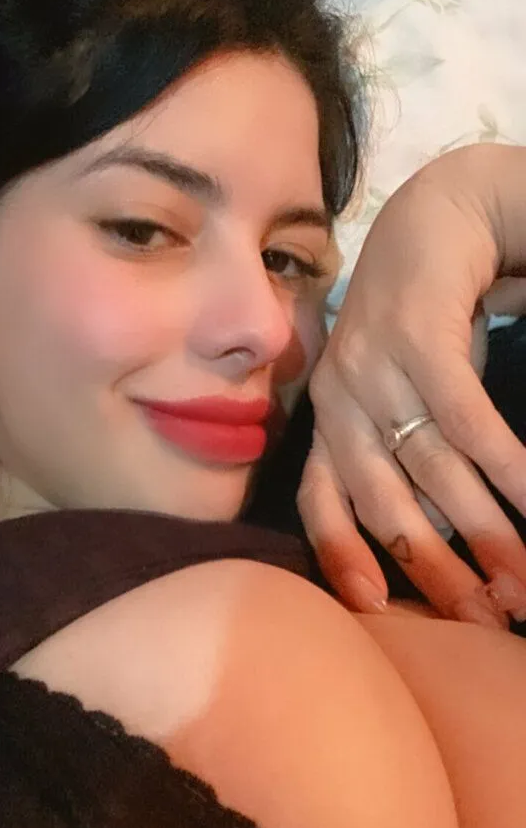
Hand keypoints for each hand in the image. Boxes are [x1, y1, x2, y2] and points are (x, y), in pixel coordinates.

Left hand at [298, 146, 525, 627]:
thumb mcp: (399, 387)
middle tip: (485, 615)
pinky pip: (465, 420)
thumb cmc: (422, 319)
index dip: (343, 559)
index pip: (321, 502)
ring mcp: (372, 365)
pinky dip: (506, 467)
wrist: (439, 212)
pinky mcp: (417, 336)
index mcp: (328, 416)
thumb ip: (406, 449)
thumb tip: (445, 527)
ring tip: (521, 578)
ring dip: (485, 530)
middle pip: (382, 501)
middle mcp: (339, 397)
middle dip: (436, 567)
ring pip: (431, 468)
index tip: (376, 612)